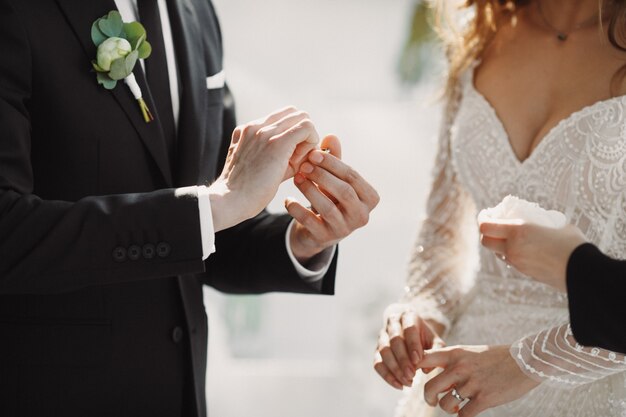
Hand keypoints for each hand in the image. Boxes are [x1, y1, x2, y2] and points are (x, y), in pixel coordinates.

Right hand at [209, 107, 318, 231]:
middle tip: (297, 158)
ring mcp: (265, 132)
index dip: (293, 134)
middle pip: (295, 114)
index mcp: (248, 130)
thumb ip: (273, 154)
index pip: (282, 117)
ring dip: (307, 140)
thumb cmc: (244, 192)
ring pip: (303, 118)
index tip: (290, 156)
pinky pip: (307, 128)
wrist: (229, 201)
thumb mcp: (256, 165)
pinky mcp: (277, 143)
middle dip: (302, 134)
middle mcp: (256, 125)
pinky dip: (311, 143)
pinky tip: (299, 164)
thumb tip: (301, 153)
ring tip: (296, 163)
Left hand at [285, 135, 379, 261]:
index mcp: (370, 198)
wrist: (318, 229)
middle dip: (322, 176)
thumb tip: (330, 137)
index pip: (353, 176)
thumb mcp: (334, 178)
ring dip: (309, 190)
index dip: (333, 163)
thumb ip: (333, 159)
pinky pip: (310, 222)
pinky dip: (297, 209)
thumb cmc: (330, 196)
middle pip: (344, 192)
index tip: (314, 153)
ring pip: (328, 207)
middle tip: (304, 164)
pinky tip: (287, 200)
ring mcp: (344, 230)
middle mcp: (361, 216)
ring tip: (296, 177)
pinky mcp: (325, 238)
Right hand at [373, 304, 445, 389]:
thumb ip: (436, 351)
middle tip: (412, 376)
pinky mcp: (377, 349)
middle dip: (403, 360)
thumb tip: (426, 370)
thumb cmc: (425, 337)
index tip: (418, 360)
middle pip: (394, 340)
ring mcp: (382, 335)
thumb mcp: (434, 339)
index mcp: (408, 316)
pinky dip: (386, 375)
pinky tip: (398, 385)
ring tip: (408, 383)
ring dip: (395, 369)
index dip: (412, 345)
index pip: (409, 329)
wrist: (411, 330)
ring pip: (383, 351)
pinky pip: (377, 362)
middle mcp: (392, 323)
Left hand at [419, 345, 539, 416]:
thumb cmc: (495, 357)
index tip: (416, 378)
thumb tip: (429, 373)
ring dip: (448, 408)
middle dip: (428, 398)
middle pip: (428, 388)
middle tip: (433, 400)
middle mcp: (459, 368)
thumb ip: (451, 361)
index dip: (414, 370)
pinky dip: (463, 415)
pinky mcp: (484, 399)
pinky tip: (468, 410)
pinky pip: (463, 415)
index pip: (423, 359)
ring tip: (455, 405)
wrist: (525, 360)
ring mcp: (471, 384)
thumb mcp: (469, 352)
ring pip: (445, 404)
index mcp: (454, 353)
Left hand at [479, 222, 586, 291]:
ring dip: (498, 244)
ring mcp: (517, 263)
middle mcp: (513, 248)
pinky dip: (510, 253)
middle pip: (485, 241)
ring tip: (509, 236)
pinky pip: (510, 261)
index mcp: (518, 232)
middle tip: (495, 225)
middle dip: (487, 233)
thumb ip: (543, 222)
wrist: (584, 272)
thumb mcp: (557, 225)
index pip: (486, 226)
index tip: (486, 214)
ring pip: (497, 253)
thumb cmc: (573, 244)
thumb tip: (542, 221)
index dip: (482, 218)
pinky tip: (522, 248)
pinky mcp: (525, 273)